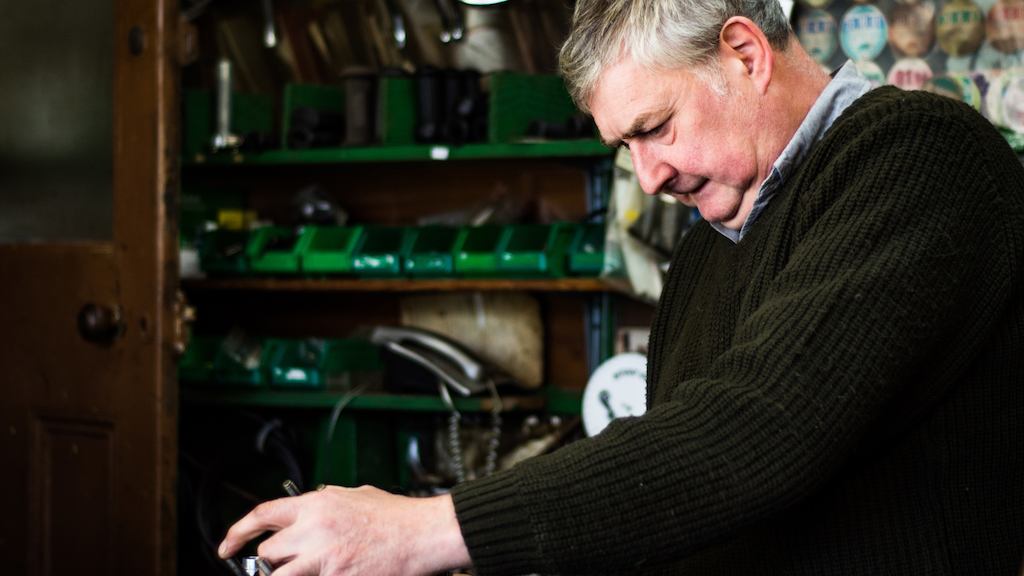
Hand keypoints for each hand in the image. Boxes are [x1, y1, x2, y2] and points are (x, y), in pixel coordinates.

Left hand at [218, 485, 470, 575]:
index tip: (226, 547)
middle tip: (295, 562)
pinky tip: (334, 570)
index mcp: (317, 503)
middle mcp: (314, 528)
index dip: (237, 533)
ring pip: (281, 573)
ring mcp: (323, 557)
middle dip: (277, 560)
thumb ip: (327, 501)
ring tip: (311, 567)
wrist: (423, 534)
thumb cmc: (396, 516)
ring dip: (292, 572)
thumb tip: (310, 506)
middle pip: (269, 552)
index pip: (262, 515)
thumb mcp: (356, 495)